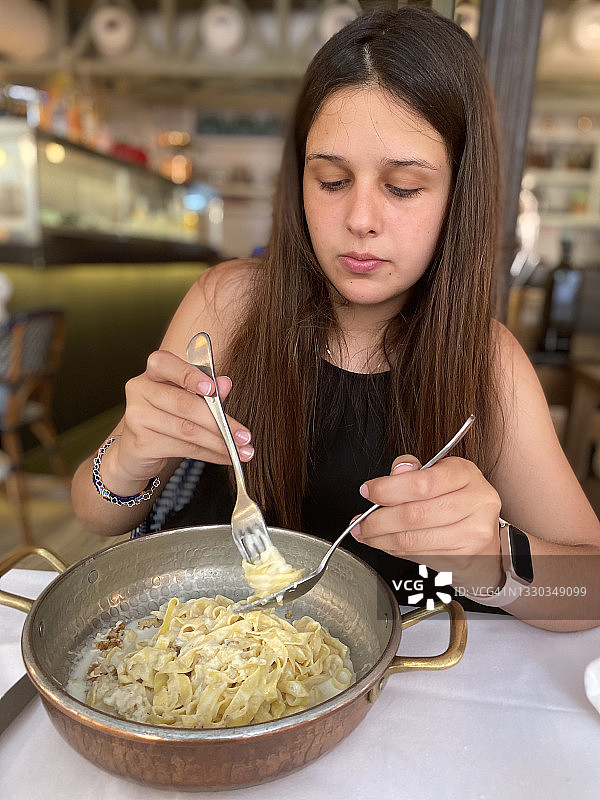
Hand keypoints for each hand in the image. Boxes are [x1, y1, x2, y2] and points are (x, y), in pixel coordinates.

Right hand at [101, 349, 252, 491]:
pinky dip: (209, 454)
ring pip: (187, 430)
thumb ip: (207, 391)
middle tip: (245, 436)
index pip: (168, 364)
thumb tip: (226, 383)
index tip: (214, 389)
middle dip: (220, 422)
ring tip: (241, 451)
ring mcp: (136, 416)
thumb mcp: (187, 397)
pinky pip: (184, 449)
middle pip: (185, 404)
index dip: (190, 375)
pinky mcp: (141, 443)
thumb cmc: (168, 415)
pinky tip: (225, 457)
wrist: (137, 450)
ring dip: (219, 443)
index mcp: (154, 371)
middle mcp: (140, 389)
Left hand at [353, 455, 503, 591]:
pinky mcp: (465, 555)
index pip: (421, 483)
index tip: (368, 491)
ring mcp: (474, 531)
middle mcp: (476, 500)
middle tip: (360, 521)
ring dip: (381, 538)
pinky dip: (394, 550)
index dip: (388, 489)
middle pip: (414, 514)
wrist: (483, 534)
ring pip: (414, 539)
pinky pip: (419, 554)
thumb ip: (414, 472)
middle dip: (378, 520)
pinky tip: (384, 543)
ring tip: (366, 533)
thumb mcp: (438, 475)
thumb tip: (397, 471)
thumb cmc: (455, 500)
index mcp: (465, 473)